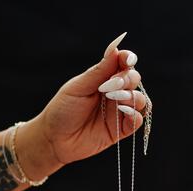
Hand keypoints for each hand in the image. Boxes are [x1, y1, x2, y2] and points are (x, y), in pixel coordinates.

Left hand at [22, 32, 145, 174]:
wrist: (54, 139)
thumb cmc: (62, 110)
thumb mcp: (78, 87)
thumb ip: (99, 71)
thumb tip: (116, 48)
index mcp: (103, 79)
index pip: (122, 64)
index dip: (128, 59)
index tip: (127, 59)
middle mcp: (113, 94)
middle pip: (133, 80)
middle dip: (128, 79)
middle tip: (112, 84)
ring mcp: (117, 112)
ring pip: (139, 100)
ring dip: (132, 96)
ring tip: (115, 99)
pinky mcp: (119, 130)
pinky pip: (136, 121)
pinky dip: (135, 115)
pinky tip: (124, 112)